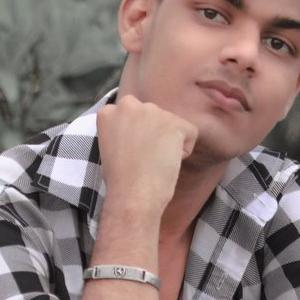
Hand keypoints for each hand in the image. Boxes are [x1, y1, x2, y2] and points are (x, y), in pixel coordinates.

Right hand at [97, 96, 196, 216]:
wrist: (133, 193)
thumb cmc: (119, 179)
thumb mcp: (109, 148)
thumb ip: (122, 132)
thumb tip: (139, 134)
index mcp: (109, 111)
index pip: (132, 114)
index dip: (137, 134)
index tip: (134, 150)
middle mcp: (129, 105)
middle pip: (152, 115)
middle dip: (153, 132)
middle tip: (147, 156)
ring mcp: (152, 111)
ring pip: (171, 124)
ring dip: (168, 141)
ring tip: (156, 162)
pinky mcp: (174, 122)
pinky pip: (190, 133)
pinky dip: (185, 149)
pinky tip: (169, 162)